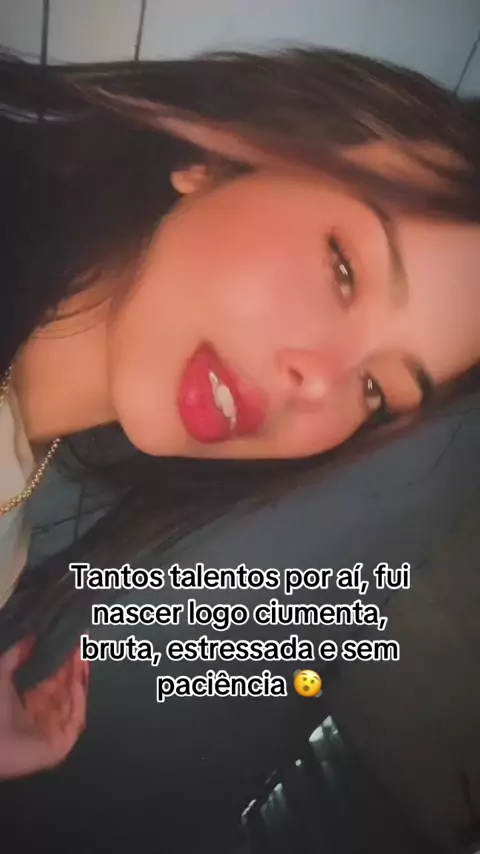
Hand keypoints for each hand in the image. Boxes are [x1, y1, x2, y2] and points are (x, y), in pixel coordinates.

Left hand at [0, 639, 88, 778]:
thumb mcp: (2, 674)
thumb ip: (15, 655)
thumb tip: (30, 637)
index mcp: (30, 704)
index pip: (55, 682)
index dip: (64, 664)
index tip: (73, 645)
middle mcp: (44, 716)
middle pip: (67, 690)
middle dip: (75, 669)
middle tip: (81, 647)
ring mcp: (54, 730)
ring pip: (73, 702)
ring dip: (79, 680)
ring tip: (82, 659)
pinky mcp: (61, 744)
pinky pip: (75, 719)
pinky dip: (78, 700)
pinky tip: (77, 682)